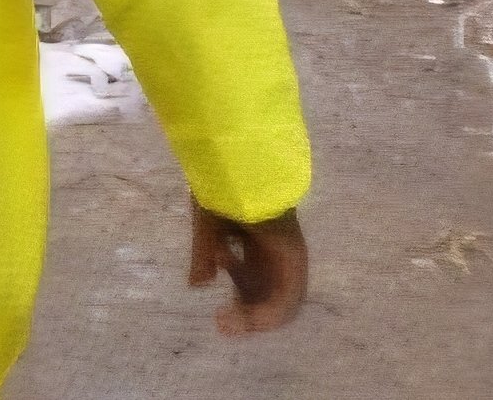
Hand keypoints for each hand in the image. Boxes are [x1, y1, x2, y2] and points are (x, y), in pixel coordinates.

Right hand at [188, 202, 309, 335]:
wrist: (240, 168)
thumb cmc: (223, 191)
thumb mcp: (207, 230)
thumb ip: (203, 257)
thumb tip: (199, 284)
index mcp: (260, 245)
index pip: (258, 286)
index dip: (243, 306)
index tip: (220, 317)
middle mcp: (277, 253)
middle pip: (270, 297)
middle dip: (248, 316)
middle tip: (223, 321)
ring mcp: (289, 256)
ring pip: (282, 305)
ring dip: (255, 320)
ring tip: (228, 323)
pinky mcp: (293, 257)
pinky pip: (287, 300)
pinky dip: (266, 316)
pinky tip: (244, 317)